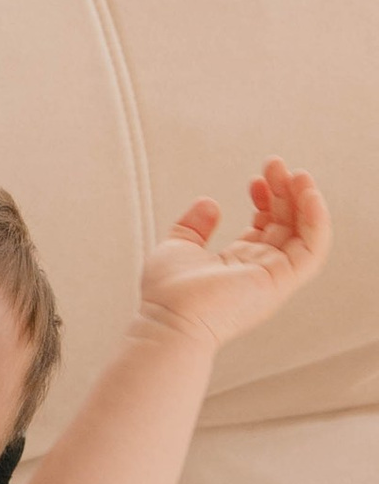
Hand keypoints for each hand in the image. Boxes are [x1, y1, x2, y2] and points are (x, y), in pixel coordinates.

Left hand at [135, 159, 328, 355]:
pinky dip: (316, 220)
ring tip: (297, 174)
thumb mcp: (177, 246)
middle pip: (285, 225)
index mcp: (237, 264)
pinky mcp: (281, 281)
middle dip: (284, 191)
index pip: (265, 226)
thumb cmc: (167, 294)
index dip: (265, 199)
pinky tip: (309, 194)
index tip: (255, 179)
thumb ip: (194, 225)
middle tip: (276, 164)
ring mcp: (272, 276)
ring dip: (304, 201)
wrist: (169, 319)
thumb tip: (210, 202)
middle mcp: (258, 270)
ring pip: (302, 233)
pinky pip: (312, 249)